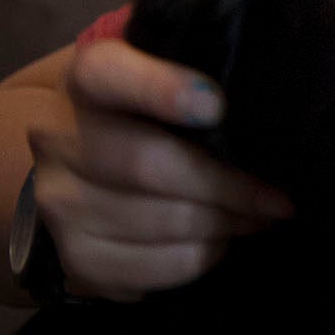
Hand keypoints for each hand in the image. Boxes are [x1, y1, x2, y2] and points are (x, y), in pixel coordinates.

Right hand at [22, 36, 292, 301]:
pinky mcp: (72, 255)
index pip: (111, 74)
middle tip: (276, 200)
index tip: (215, 106)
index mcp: (88, 77)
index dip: (161, 88)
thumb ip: (201, 65)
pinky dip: (196, 259)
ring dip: (222, 226)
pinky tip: (218, 242)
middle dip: (226, 187)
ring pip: (155, 223)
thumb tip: (263, 89)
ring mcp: (58, 201)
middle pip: (146, 164)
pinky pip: (147, 269)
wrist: (80, 158)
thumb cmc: (148, 109)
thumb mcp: (163, 69)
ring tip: (257, 219)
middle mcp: (57, 136)